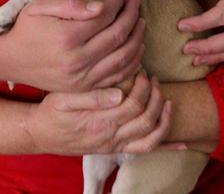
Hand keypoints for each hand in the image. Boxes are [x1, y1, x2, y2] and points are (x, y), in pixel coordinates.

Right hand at [0, 0, 144, 92]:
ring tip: (140, 22)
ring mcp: (82, 77)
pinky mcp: (84, 88)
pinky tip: (136, 47)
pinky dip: (132, 62)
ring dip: (137, 38)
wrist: (10, 60)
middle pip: (118, 36)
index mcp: (67, 36)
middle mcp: (77, 60)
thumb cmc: (26, 28)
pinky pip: (117, 76)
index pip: (105, 16)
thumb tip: (101, 6)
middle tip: (136, 2)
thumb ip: (70, 5)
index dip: (118, 2)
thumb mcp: (39, 7)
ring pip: (123, 58)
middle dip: (131, 16)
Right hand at [25, 72, 174, 155]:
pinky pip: (146, 151)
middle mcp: (111, 137)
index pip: (133, 104)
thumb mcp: (63, 99)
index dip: (143, 87)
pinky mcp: (116, 149)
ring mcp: (115, 146)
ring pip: (151, 138)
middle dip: (156, 97)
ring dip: (165, 119)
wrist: (40, 134)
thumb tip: (119, 93)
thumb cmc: (50, 112)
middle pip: (146, 120)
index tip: (142, 72)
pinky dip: (167, 146)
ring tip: (168, 100)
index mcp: (99, 122)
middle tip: (154, 79)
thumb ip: (91, 97)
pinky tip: (184, 143)